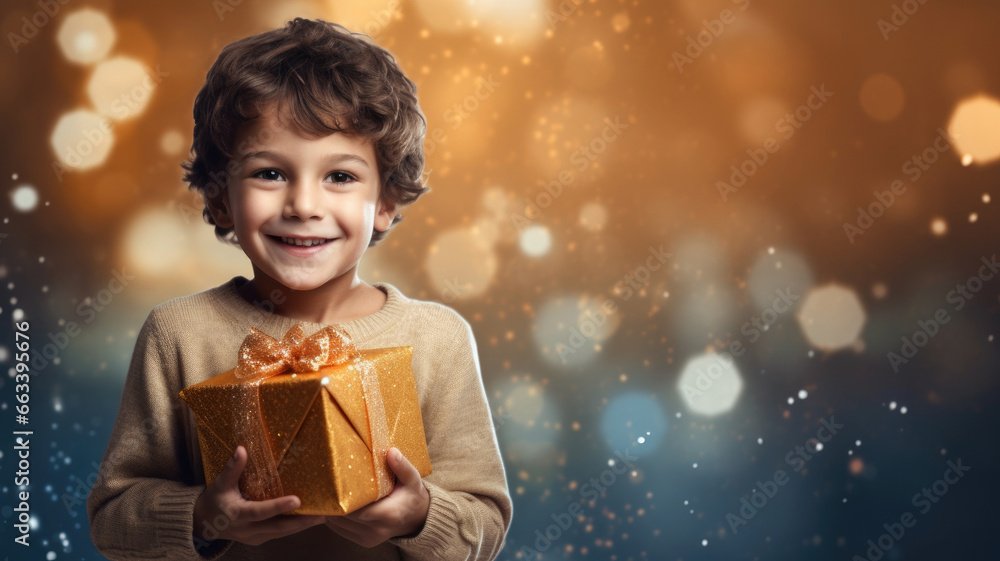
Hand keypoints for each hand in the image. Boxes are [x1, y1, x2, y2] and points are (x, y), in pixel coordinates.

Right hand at [193, 445, 325, 546]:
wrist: (204, 524)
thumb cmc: (214, 500)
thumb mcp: (220, 484)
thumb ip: (232, 468)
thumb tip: (242, 449)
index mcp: (238, 514)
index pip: (261, 511)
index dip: (278, 507)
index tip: (297, 500)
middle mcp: (247, 529)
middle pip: (277, 527)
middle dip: (300, 522)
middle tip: (320, 514)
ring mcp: (254, 537)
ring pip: (281, 533)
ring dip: (301, 526)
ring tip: (321, 517)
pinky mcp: (258, 539)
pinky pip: (279, 534)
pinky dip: (293, 528)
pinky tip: (308, 520)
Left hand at [324, 447, 430, 547]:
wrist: (416, 519)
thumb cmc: (412, 495)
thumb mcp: (413, 479)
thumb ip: (402, 466)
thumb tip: (391, 452)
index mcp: (390, 514)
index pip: (359, 510)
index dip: (345, 499)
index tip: (337, 483)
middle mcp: (378, 530)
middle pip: (346, 518)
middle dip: (335, 502)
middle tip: (327, 483)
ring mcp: (369, 538)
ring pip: (339, 525)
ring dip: (333, 510)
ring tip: (328, 492)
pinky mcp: (363, 541)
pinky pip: (341, 530)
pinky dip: (336, 517)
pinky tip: (335, 503)